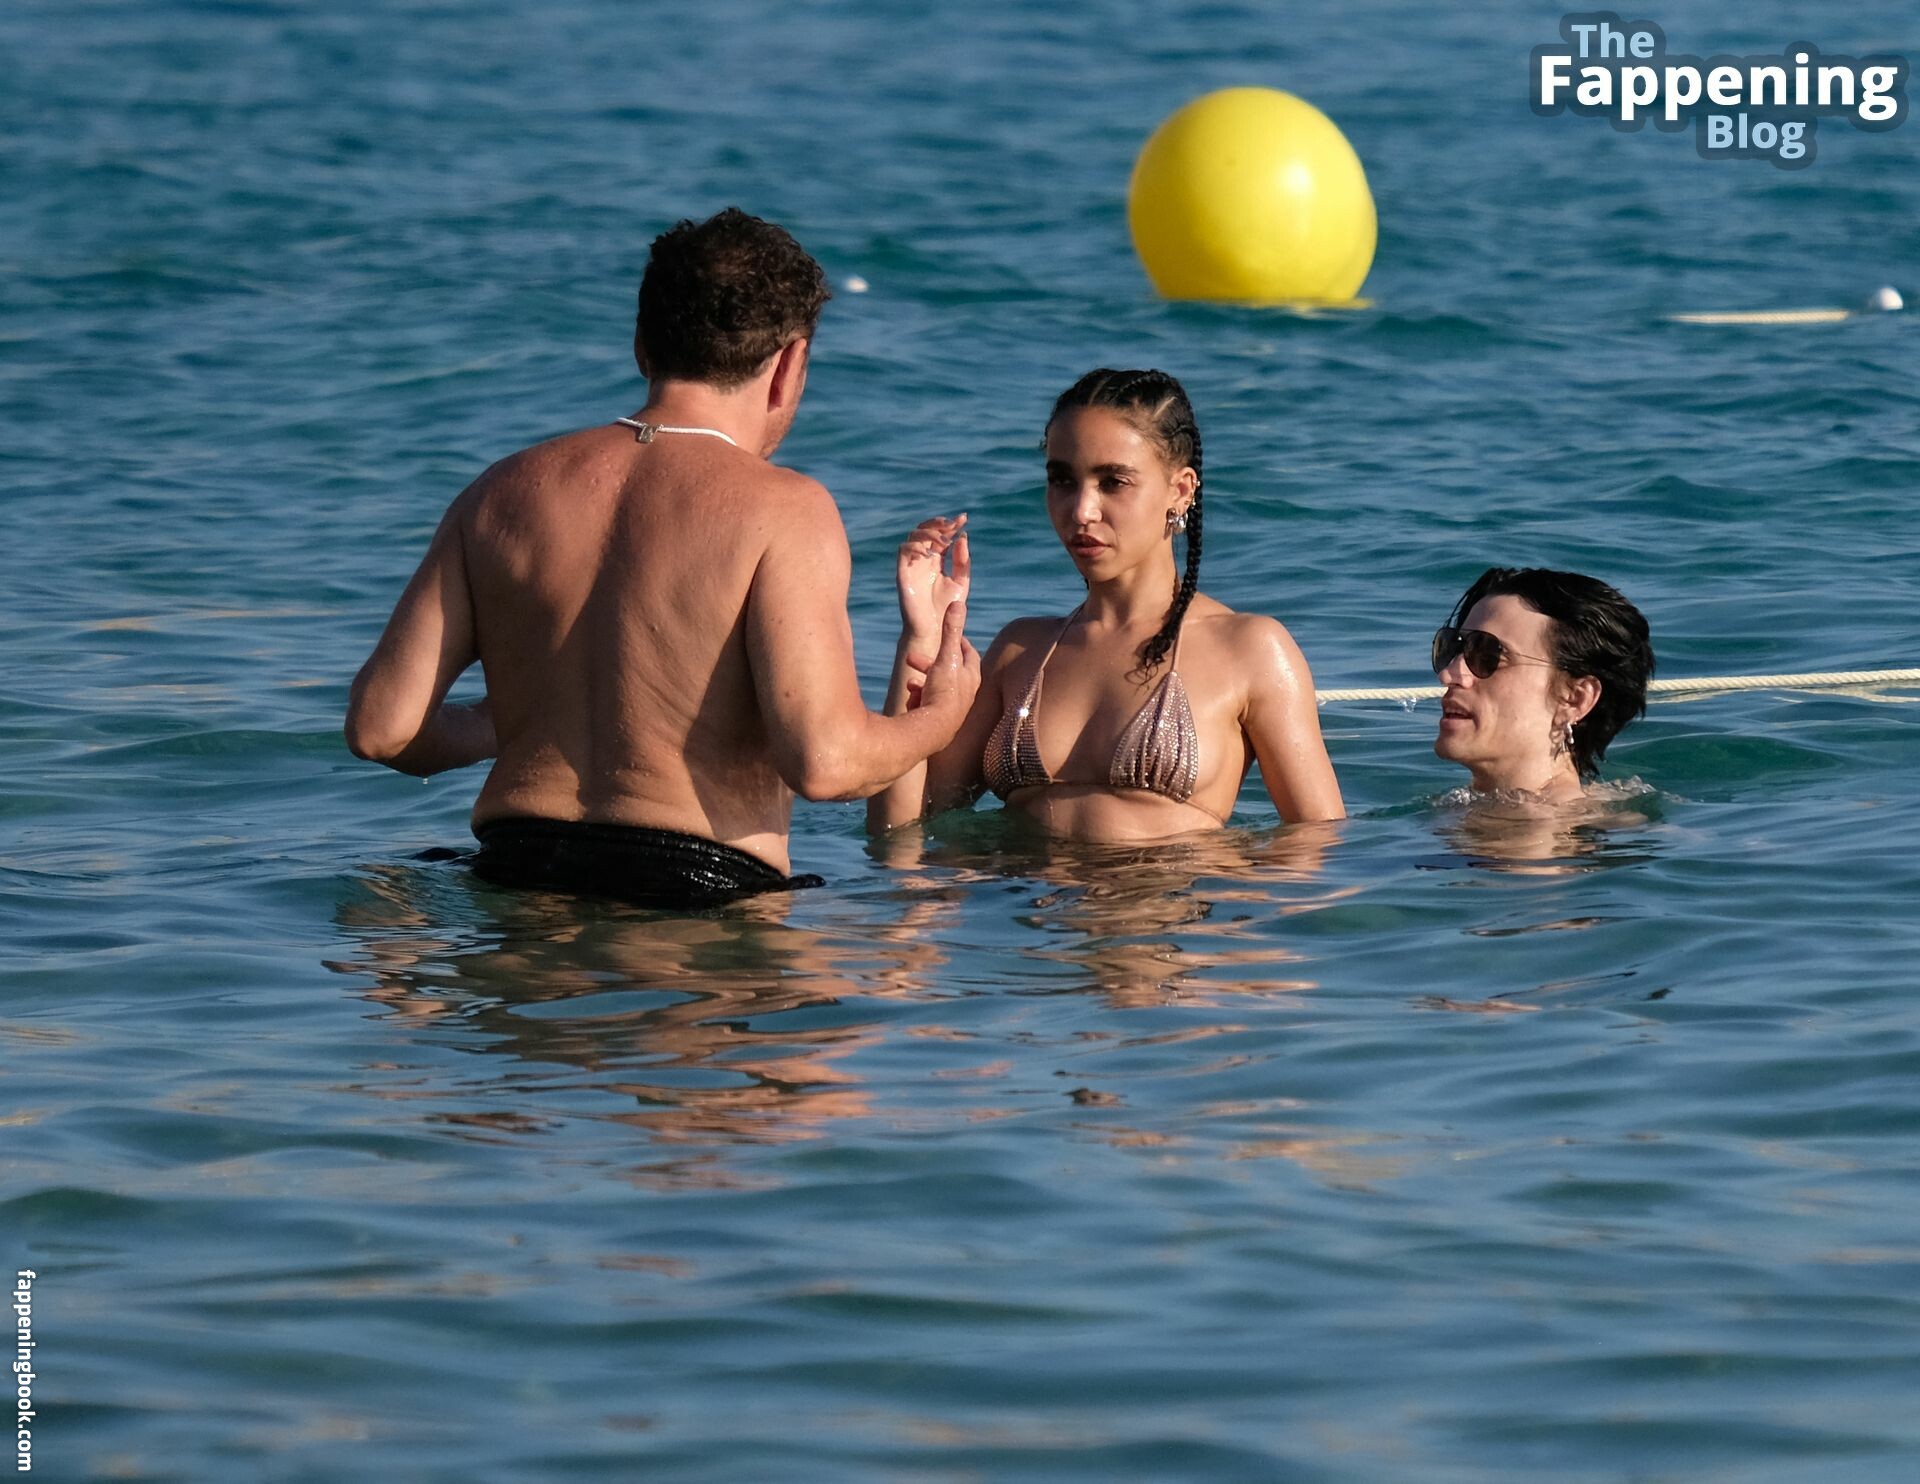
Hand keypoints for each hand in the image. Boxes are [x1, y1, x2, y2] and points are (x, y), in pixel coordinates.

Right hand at [897, 514, 968, 648]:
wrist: (934, 628)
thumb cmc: (946, 607)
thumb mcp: (960, 582)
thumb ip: (962, 561)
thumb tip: (962, 538)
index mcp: (937, 560)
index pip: (941, 535)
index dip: (951, 525)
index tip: (963, 518)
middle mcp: (923, 559)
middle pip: (925, 531)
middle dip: (938, 524)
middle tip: (952, 525)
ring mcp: (912, 565)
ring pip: (913, 536)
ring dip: (929, 533)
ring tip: (945, 540)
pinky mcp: (903, 573)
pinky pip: (903, 552)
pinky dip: (915, 547)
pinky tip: (930, 553)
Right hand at [917, 599, 980, 727]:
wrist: (935, 731)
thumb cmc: (944, 692)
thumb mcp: (946, 657)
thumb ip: (951, 630)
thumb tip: (959, 602)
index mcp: (970, 676)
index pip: (968, 653)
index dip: (958, 642)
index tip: (948, 636)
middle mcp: (966, 693)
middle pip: (950, 670)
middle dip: (930, 661)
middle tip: (913, 656)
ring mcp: (953, 709)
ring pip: (937, 688)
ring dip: (923, 679)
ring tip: (909, 677)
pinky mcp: (940, 722)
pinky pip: (929, 705)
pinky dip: (919, 698)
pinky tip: (909, 697)